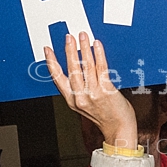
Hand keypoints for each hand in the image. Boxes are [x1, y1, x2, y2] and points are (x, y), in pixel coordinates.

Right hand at [45, 33, 137, 148]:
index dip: (51, 62)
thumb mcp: (85, 105)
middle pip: (72, 69)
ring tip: (83, 37)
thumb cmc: (105, 116)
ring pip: (86, 66)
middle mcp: (80, 97)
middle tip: (69, 37)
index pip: (57, 78)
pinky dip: (98, 54)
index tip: (48, 50)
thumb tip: (77, 67)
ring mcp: (93, 94)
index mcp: (72, 100)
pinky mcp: (106, 91)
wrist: (119, 129)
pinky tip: (96, 45)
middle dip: (69, 50)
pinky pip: (101, 68)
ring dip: (84, 49)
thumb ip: (80, 89)